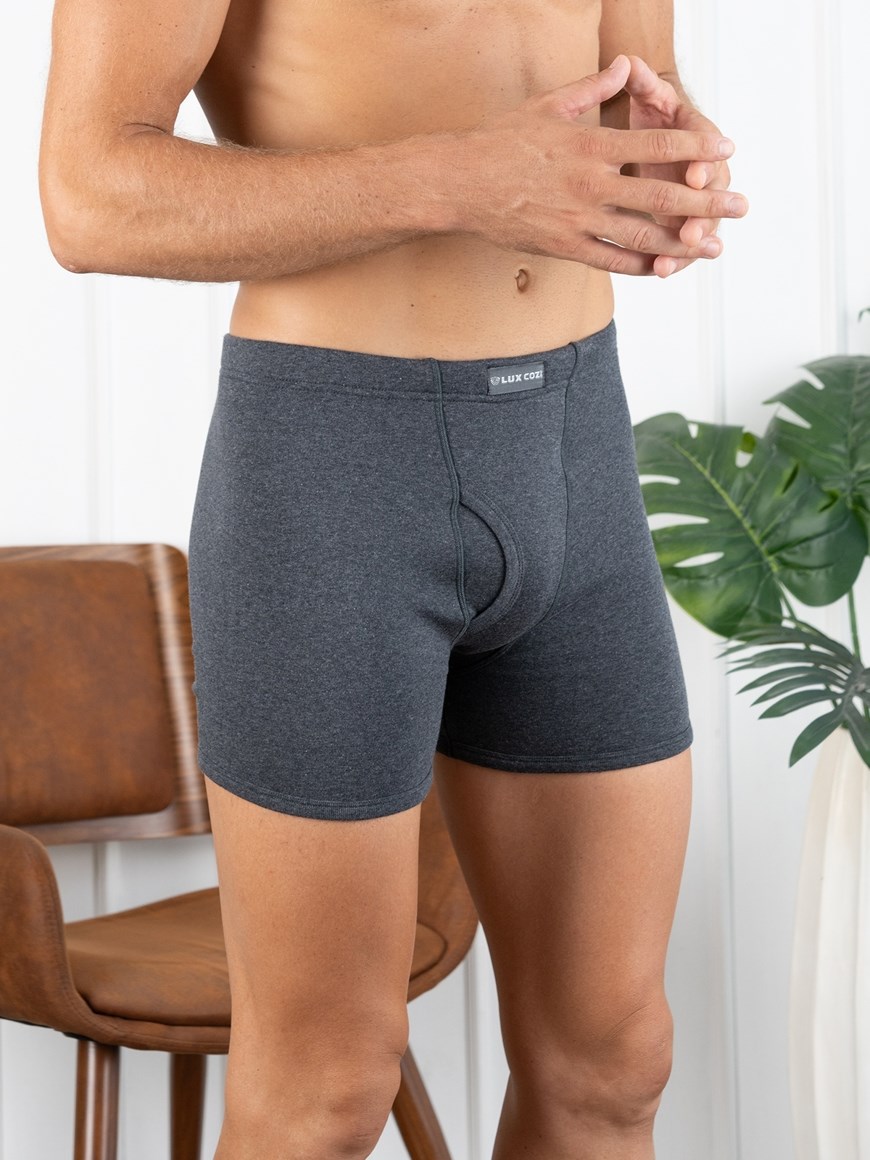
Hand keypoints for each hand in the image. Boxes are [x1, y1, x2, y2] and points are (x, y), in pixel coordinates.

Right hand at [449, 55, 747, 275]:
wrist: (460, 183)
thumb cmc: (501, 141)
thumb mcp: (549, 104)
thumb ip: (593, 88)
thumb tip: (625, 66)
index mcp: (592, 147)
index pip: (656, 147)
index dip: (695, 149)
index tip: (725, 150)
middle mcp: (591, 185)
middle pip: (660, 195)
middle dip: (706, 201)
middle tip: (739, 206)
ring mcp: (578, 220)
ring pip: (641, 235)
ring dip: (682, 241)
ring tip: (713, 246)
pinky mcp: (563, 246)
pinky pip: (609, 261)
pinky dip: (640, 267)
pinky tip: (664, 268)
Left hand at [621, 54, 744, 277]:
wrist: (657, 131)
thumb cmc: (652, 113)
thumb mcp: (648, 96)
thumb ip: (642, 83)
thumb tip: (629, 62)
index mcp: (697, 136)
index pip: (705, 148)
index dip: (702, 162)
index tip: (693, 174)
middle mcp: (702, 169)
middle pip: (710, 193)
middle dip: (703, 215)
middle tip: (694, 232)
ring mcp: (694, 199)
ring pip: (699, 224)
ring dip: (691, 244)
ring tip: (680, 260)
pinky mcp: (681, 222)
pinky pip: (679, 245)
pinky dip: (673, 258)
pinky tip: (662, 271)